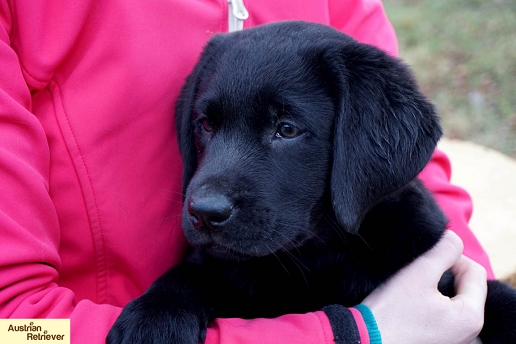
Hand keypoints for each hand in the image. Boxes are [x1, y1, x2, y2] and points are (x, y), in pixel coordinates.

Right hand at [363, 230, 486, 343]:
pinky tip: (409, 300)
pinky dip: (429, 301)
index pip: (475, 271)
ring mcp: (451, 338)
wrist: (366, 340)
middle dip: (444, 272)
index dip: (452, 256)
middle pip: (465, 285)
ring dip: (435, 285)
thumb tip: (453, 239)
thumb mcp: (419, 273)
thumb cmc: (391, 313)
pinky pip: (441, 313)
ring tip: (412, 284)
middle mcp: (467, 332)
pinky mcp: (436, 339)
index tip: (427, 257)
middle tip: (418, 269)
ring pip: (452, 298)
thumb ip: (443, 250)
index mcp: (470, 316)